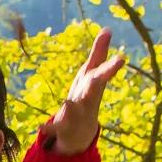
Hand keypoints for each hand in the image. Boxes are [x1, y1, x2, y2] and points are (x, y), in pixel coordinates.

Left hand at [38, 28, 124, 155]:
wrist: (81, 133)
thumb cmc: (87, 97)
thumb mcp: (91, 74)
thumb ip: (99, 53)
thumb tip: (108, 28)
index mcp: (92, 85)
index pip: (102, 73)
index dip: (111, 66)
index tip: (122, 58)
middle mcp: (87, 99)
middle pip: (94, 88)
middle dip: (102, 77)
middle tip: (113, 69)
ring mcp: (76, 114)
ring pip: (75, 109)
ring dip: (71, 106)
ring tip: (67, 102)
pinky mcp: (63, 127)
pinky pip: (57, 128)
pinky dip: (50, 128)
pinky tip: (40, 126)